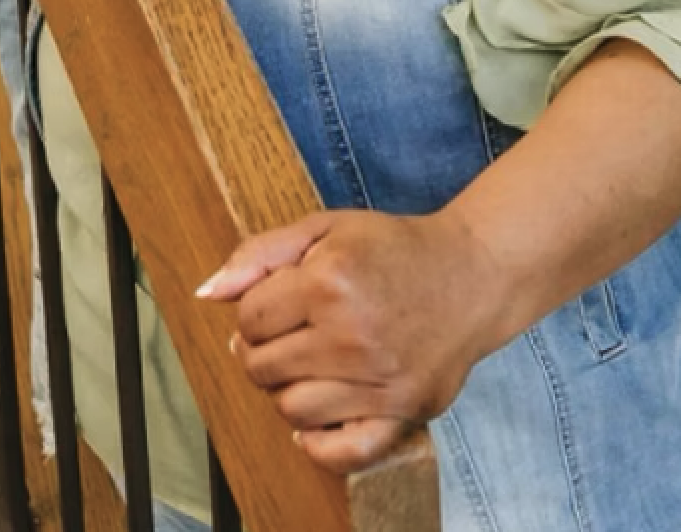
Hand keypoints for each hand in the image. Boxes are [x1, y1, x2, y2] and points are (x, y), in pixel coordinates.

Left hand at [197, 208, 504, 474]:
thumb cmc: (395, 248)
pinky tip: (318, 418)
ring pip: (292, 409)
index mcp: (330, 281)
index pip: (250, 320)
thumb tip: (208, 293)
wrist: (472, 273)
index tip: (280, 301)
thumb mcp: (326, 228)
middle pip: (262, 368)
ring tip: (309, 364)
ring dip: (288, 389)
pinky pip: (341, 452)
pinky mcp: (404, 410)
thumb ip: (261, 254)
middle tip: (290, 333)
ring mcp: (380, 379)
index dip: (255, 310)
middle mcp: (353, 334)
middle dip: (263, 350)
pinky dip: (318, 444)